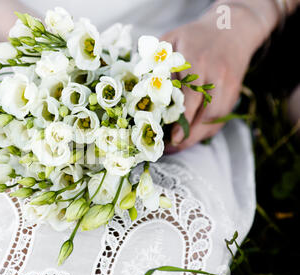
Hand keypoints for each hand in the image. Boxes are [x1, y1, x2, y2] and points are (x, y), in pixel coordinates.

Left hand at [162, 5, 266, 151]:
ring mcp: (229, 87)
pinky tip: (189, 136)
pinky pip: (220, 120)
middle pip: (206, 114)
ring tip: (175, 145)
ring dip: (195, 136)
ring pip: (215, 121)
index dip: (182, 120)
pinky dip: (204, 131)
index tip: (171, 137)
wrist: (232, 29)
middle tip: (167, 147)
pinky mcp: (234, 95)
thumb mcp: (171, 40)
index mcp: (199, 62)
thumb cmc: (194, 36)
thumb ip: (156, 61)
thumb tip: (139, 85)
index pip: (192, 96)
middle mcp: (217, 77)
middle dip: (187, 135)